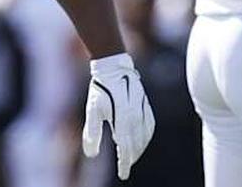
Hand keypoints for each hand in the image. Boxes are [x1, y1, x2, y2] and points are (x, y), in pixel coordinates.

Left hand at [82, 53, 155, 179]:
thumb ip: (92, 132)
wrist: (114, 67)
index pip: (125, 148)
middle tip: (125, 166)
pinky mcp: (146, 106)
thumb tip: (91, 155)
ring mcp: (143, 111)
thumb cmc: (101, 89)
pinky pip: (150, 126)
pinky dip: (147, 137)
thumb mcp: (93, 110)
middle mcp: (136, 118)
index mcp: (122, 120)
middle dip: (131, 157)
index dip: (124, 164)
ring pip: (145, 137)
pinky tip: (142, 140)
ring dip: (139, 149)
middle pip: (136, 145)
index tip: (123, 175)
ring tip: (131, 156)